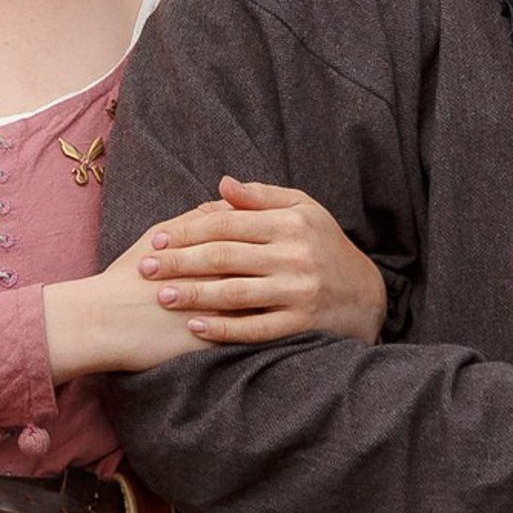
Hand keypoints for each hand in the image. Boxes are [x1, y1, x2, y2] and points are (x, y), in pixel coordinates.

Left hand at [139, 178, 387, 346]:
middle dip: (181, 262)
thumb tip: (222, 184)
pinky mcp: (302, 324)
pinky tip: (195, 326)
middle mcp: (295, 256)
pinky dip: (224, 328)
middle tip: (145, 268)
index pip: (228, 224)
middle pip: (225, 257)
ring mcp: (299, 292)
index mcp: (291, 223)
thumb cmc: (325, 246)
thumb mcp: (304, 210)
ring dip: (194, 295)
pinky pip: (255, 328)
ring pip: (236, 293)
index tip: (158, 240)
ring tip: (162, 296)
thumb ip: (262, 197)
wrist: (367, 295)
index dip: (188, 231)